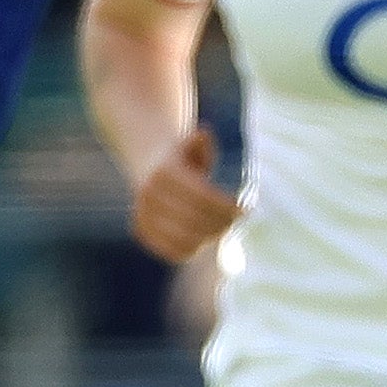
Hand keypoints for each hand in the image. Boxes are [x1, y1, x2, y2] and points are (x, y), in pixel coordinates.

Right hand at [128, 124, 240, 263]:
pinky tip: (204, 237)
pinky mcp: (142, 232)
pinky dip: (194, 248)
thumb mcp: (192, 145)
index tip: (243, 208)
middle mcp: (149, 194)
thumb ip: (200, 142)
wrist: (150, 169)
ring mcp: (143, 214)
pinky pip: (173, 251)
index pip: (202, 197)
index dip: (226, 207)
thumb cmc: (184, 159)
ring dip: (209, 237)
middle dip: (222, 222)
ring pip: (185, 239)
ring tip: (222, 228)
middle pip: (195, 220)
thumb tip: (204, 135)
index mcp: (164, 173)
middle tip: (235, 220)